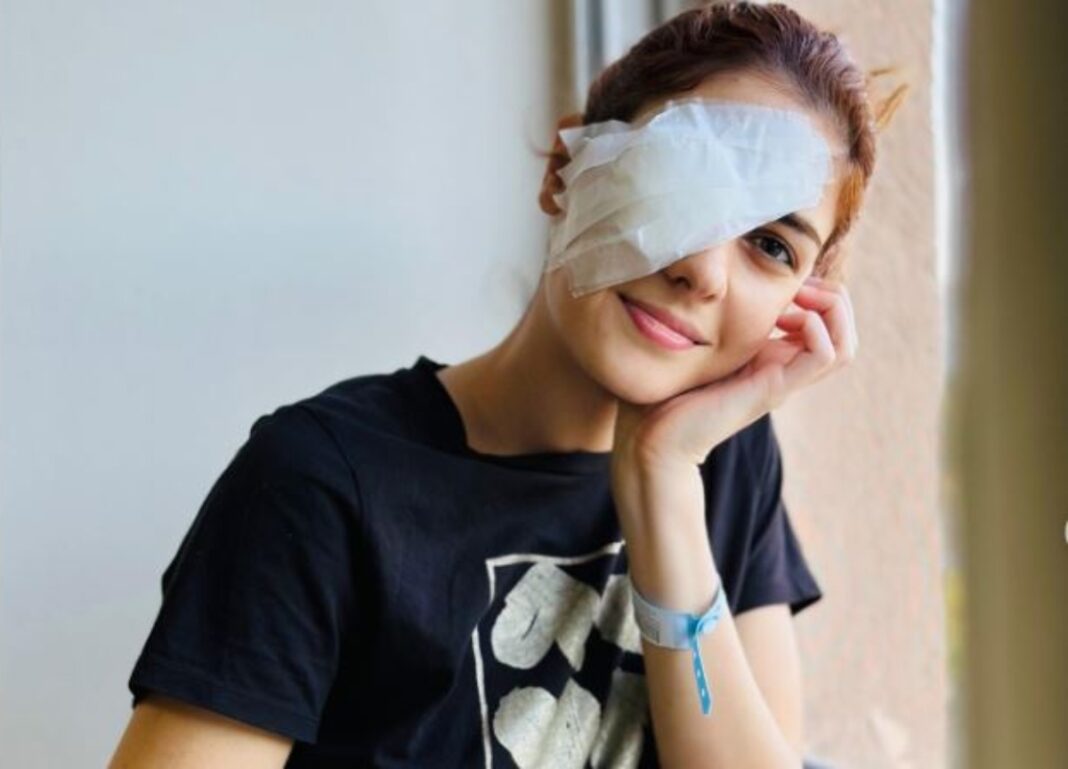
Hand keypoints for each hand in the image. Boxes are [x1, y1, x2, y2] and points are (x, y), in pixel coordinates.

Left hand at [612, 274, 858, 472]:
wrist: (653, 437)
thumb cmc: (666, 391)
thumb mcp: (698, 344)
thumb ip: (713, 321)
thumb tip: (711, 286)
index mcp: (770, 358)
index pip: (824, 323)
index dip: (816, 292)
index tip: (786, 281)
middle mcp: (783, 369)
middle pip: (844, 333)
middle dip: (831, 296)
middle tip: (799, 286)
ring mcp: (782, 380)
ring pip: (844, 346)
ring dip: (832, 310)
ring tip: (798, 299)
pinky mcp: (773, 389)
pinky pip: (824, 357)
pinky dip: (817, 329)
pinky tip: (786, 319)